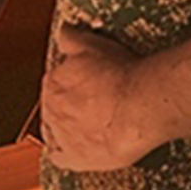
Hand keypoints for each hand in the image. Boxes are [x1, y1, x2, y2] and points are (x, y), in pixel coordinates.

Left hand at [39, 24, 156, 171]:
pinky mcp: (74, 157)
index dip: (71, 84)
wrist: (138, 106)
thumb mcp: (92, 44)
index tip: (86, 85)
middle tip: (95, 104)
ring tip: (92, 125)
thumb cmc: (120, 75)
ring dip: (68, 127)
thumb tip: (62, 32)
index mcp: (53, 82)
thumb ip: (71, 39)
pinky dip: (67, 152)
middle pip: (55, 108)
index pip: (54, 84)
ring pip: (56, 131)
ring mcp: (62, 134)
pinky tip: (79, 149)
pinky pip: (61, 157)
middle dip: (71, 105)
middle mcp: (52, 109)